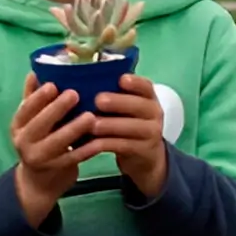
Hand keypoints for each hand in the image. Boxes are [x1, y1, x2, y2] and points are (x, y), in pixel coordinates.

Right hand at [10, 73, 91, 225]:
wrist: (39, 182)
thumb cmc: (39, 142)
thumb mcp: (32, 122)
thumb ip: (33, 99)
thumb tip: (35, 72)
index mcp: (18, 125)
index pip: (25, 109)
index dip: (38, 97)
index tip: (53, 84)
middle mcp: (24, 142)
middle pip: (39, 124)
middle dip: (56, 109)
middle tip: (74, 94)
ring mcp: (39, 158)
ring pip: (57, 142)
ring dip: (74, 128)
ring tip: (91, 116)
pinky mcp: (56, 170)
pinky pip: (72, 158)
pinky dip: (86, 150)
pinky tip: (99, 142)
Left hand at [75, 74, 168, 196]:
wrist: (144, 155)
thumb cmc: (126, 123)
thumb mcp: (125, 109)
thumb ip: (111, 96)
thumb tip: (82, 84)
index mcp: (148, 97)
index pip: (146, 86)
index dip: (135, 82)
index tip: (121, 79)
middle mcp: (154, 112)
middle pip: (139, 105)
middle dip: (118, 102)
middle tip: (98, 101)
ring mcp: (151, 132)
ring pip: (131, 127)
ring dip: (110, 125)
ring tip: (92, 125)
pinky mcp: (143, 151)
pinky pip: (124, 146)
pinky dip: (106, 144)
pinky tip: (91, 143)